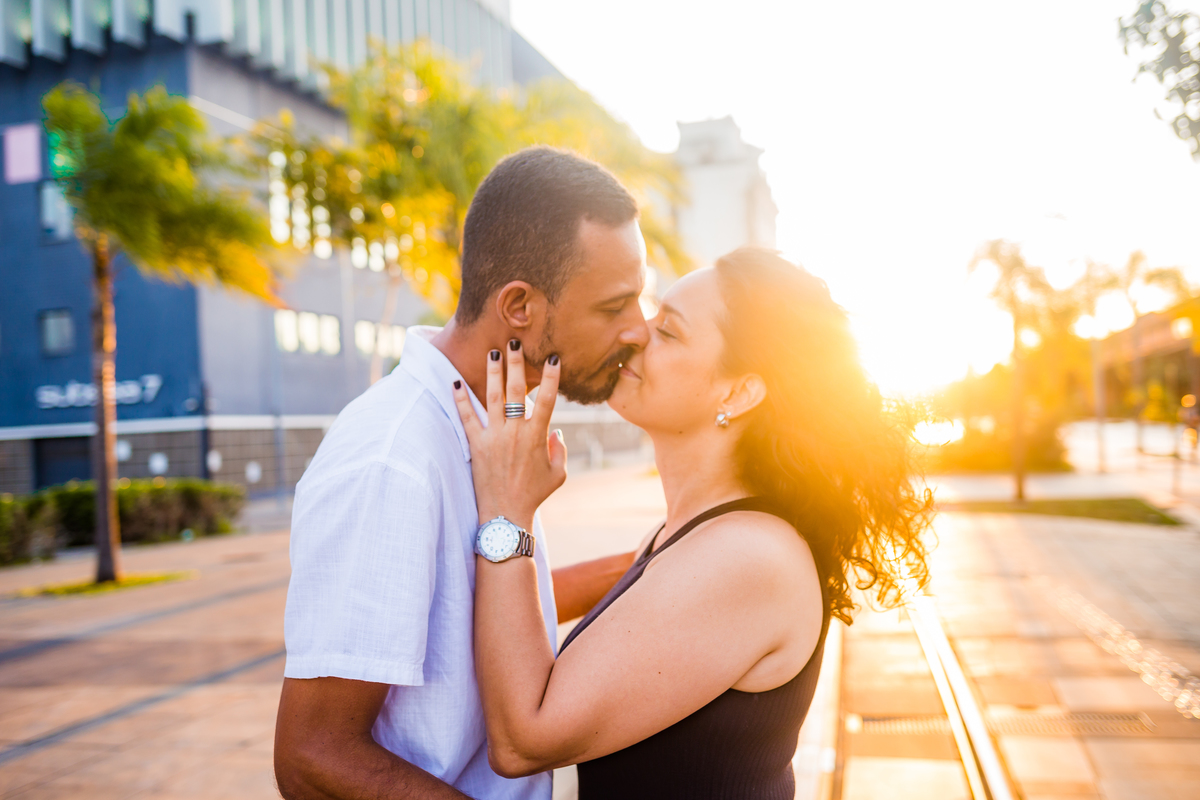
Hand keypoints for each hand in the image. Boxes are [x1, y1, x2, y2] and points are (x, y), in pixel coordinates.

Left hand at [452, 340, 566, 528]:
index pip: (548, 399)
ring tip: (492, 351)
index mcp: (537, 437)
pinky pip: (466, 417)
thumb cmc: (534, 495)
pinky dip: (460, 399)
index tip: (553, 357)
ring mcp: (494, 437)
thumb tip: (556, 432)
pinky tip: (455, 382)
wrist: (506, 515)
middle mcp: (516, 432)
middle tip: (514, 341)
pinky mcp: (476, 445)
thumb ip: (559, 450)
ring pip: (493, 397)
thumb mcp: (557, 474)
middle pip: (517, 390)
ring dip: (492, 372)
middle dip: (516, 363)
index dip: (552, 377)